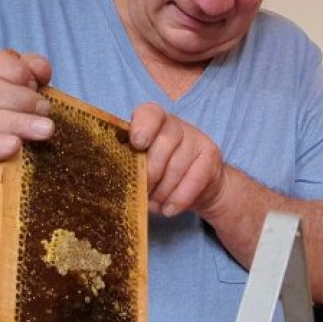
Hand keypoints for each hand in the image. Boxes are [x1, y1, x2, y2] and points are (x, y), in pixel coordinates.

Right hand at [0, 49, 53, 177]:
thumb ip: (32, 72)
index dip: (9, 67)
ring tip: (44, 130)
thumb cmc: (10, 113)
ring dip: (16, 123)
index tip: (34, 81)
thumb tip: (40, 68)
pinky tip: (15, 145)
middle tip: (45, 110)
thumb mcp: (23, 88)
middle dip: (18, 98)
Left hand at [129, 103, 224, 217]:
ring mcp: (196, 138)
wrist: (199, 188)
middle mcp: (176, 125)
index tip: (137, 144)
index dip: (143, 126)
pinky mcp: (211, 154)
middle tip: (143, 192)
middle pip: (163, 143)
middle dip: (150, 173)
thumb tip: (112, 177)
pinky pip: (193, 180)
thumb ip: (129, 166)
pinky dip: (178, 199)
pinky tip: (170, 208)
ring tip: (156, 202)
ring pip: (177, 166)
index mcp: (153, 123)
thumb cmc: (159, 178)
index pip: (150, 113)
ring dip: (163, 192)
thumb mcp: (141, 169)